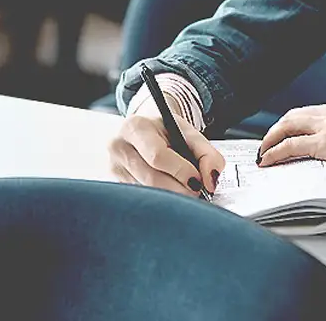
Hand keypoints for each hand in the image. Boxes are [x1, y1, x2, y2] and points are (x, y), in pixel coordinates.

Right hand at [108, 109, 225, 197]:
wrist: (145, 130)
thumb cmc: (167, 132)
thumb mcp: (190, 134)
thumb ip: (208, 155)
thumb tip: (210, 181)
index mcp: (136, 127)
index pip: (158, 156)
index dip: (181, 171)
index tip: (198, 180)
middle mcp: (119, 147)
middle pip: (151, 179)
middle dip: (179, 189)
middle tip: (197, 193)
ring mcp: (114, 168)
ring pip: (147, 192)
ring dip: (171, 196)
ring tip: (185, 190)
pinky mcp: (116, 184)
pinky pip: (142, 198)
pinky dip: (161, 198)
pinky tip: (169, 191)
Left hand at [257, 100, 325, 185]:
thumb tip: (322, 149)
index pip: (306, 112)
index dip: (290, 124)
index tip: (282, 134)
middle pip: (292, 116)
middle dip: (275, 130)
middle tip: (266, 145)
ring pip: (287, 127)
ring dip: (270, 141)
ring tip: (263, 154)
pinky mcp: (325, 144)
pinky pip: (290, 146)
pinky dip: (275, 153)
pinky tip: (268, 161)